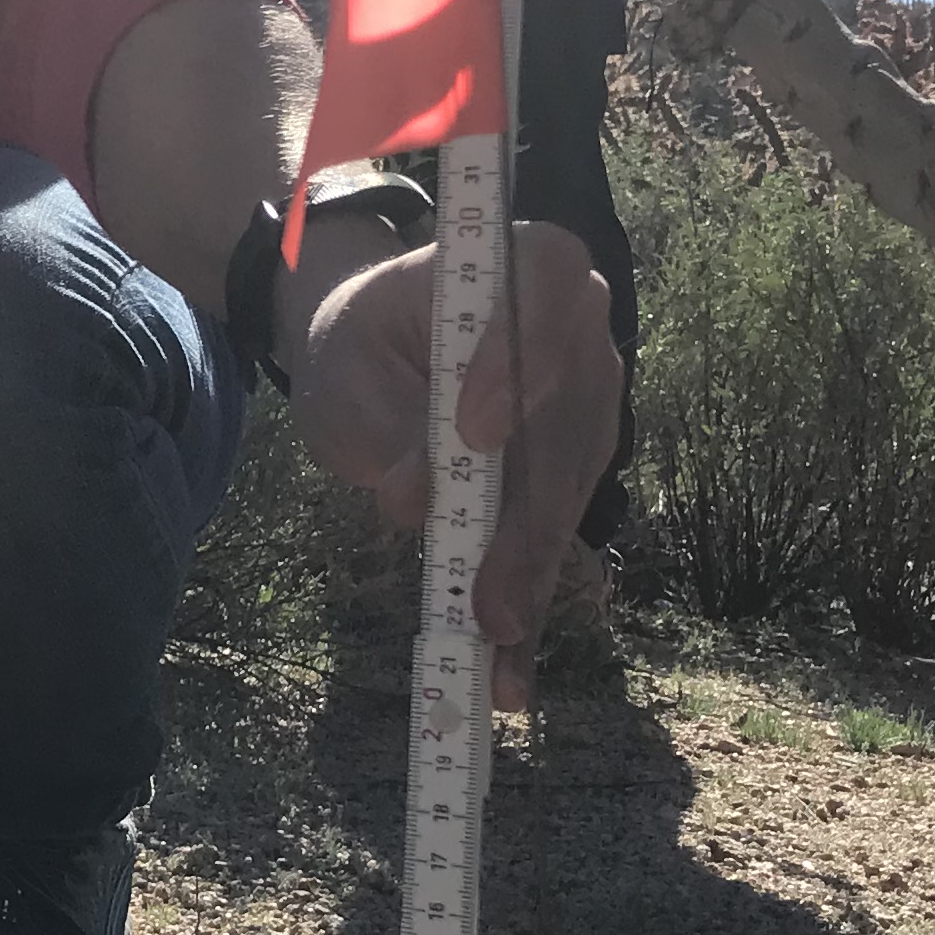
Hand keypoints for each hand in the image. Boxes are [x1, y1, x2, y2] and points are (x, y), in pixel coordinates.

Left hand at [290, 219, 623, 712]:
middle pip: (568, 417)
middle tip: (485, 593)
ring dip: (530, 575)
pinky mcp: (577, 465)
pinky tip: (508, 669)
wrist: (374, 362)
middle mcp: (580, 328)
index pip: (550, 284)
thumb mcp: (346, 371)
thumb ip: (381, 420)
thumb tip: (417, 496)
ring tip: (493, 649)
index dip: (522, 354)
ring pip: (568, 489)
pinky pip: (559, 532)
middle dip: (524, 516)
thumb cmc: (361, 347)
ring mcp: (589, 400)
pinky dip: (529, 600)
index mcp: (521, 265)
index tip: (473, 430)